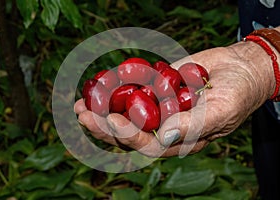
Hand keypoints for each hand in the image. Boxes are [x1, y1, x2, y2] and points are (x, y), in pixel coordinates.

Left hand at [74, 42, 275, 156]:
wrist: (239, 69)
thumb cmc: (237, 94)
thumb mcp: (221, 111)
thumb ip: (194, 126)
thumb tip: (164, 136)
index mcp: (178, 139)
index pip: (148, 144)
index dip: (128, 135)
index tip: (111, 120)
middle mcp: (164, 126)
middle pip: (129, 133)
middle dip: (104, 126)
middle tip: (83, 114)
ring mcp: (158, 108)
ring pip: (125, 114)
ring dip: (102, 110)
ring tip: (81, 104)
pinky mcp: (155, 89)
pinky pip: (133, 92)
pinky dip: (115, 89)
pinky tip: (99, 86)